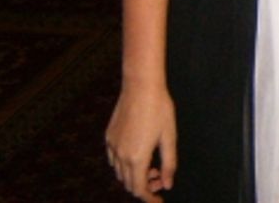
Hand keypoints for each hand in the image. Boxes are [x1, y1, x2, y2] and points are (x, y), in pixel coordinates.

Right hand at [105, 82, 176, 201]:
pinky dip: (125, 164)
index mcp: (137, 158)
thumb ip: (169, 164)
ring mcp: (112, 146)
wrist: (141, 86)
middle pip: (129, 184)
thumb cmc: (159, 109)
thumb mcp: (169, 137)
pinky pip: (114, 160)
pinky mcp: (109, 137)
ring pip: (120, 173)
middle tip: (160, 177)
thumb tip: (168, 184)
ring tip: (152, 165)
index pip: (139, 190)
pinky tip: (139, 153)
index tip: (159, 200)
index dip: (150, 198)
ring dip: (134, 175)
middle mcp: (121, 156)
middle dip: (145, 186)